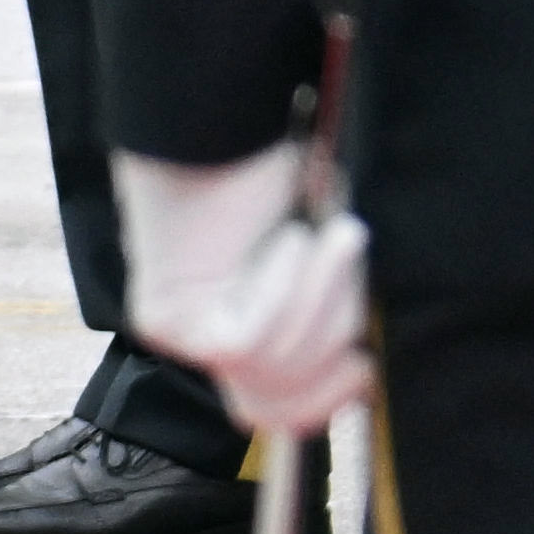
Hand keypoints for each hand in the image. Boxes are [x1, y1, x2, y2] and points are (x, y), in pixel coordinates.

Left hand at [117, 140, 373, 443]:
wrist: (221, 121)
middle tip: (351, 251)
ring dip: (315, 298)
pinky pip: (242, 343)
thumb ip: (345, 311)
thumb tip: (369, 371)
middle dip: (332, 334)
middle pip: (283, 405)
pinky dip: (278, 288)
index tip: (367, 360)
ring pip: (273, 373)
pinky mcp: (163, 321)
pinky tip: (285, 239)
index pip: (283, 411)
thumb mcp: (333, 253)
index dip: (332, 399)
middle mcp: (211, 343)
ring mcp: (182, 336)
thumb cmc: (280, 171)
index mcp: (253, 329)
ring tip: (328, 232)